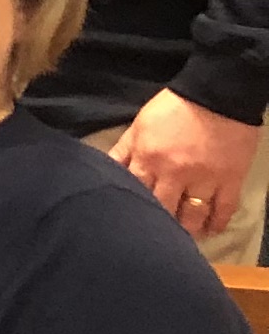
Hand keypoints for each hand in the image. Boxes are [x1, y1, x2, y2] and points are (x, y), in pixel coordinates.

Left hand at [110, 90, 257, 244]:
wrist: (217, 94)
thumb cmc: (173, 108)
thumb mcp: (139, 126)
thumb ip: (123, 151)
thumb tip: (103, 169)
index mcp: (148, 159)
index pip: (133, 192)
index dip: (128, 208)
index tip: (124, 223)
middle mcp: (174, 173)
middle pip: (162, 210)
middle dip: (157, 225)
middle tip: (152, 238)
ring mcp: (204, 178)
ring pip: (192, 215)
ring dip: (186, 230)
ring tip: (181, 239)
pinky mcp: (230, 179)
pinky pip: (224, 209)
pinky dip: (217, 223)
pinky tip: (211, 231)